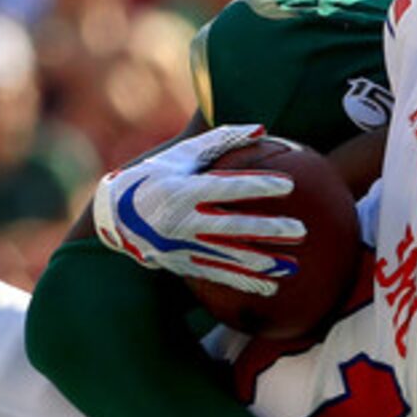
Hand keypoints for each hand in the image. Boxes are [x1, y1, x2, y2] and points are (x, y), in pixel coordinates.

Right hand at [92, 123, 305, 295]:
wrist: (116, 217)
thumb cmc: (156, 176)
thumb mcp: (182, 154)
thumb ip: (221, 141)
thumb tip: (263, 129)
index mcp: (184, 189)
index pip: (228, 187)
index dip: (259, 185)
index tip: (289, 185)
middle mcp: (184, 220)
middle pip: (234, 226)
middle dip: (268, 230)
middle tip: (300, 230)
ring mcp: (184, 246)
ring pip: (229, 257)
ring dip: (262, 263)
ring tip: (294, 266)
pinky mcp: (184, 265)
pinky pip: (219, 276)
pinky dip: (245, 282)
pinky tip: (271, 287)